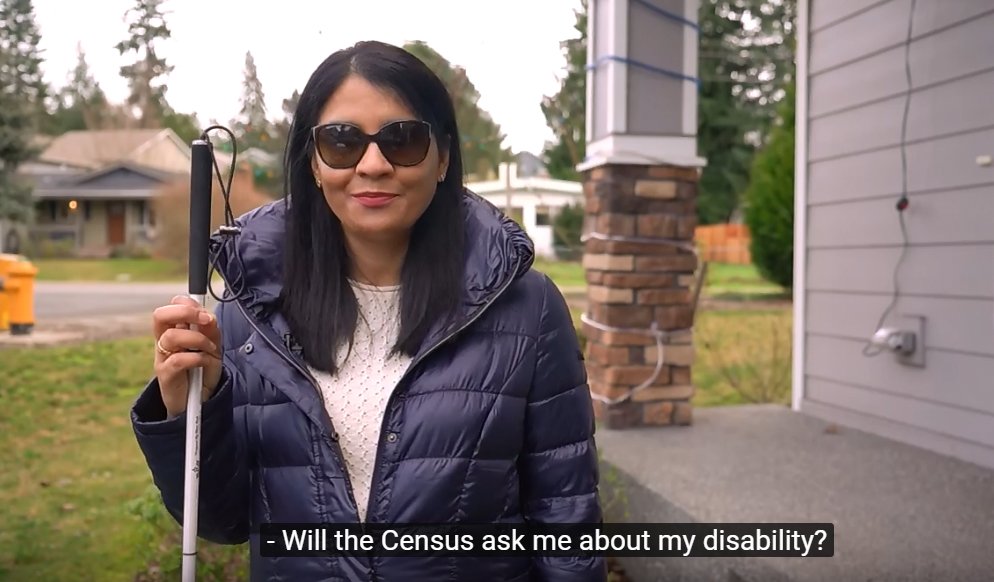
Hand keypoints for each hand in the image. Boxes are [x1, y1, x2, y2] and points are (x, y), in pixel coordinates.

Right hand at [152, 295, 223, 417]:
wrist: (198, 402)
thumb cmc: (203, 372)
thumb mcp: (213, 349)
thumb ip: (211, 332)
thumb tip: (209, 317)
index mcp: (175, 330)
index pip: (172, 307)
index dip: (187, 303)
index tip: (205, 313)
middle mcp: (165, 341)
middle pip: (160, 315)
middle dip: (185, 312)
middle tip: (205, 320)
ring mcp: (163, 357)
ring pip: (172, 336)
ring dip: (198, 339)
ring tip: (211, 350)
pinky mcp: (164, 375)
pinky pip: (178, 360)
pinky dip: (197, 358)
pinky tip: (205, 363)